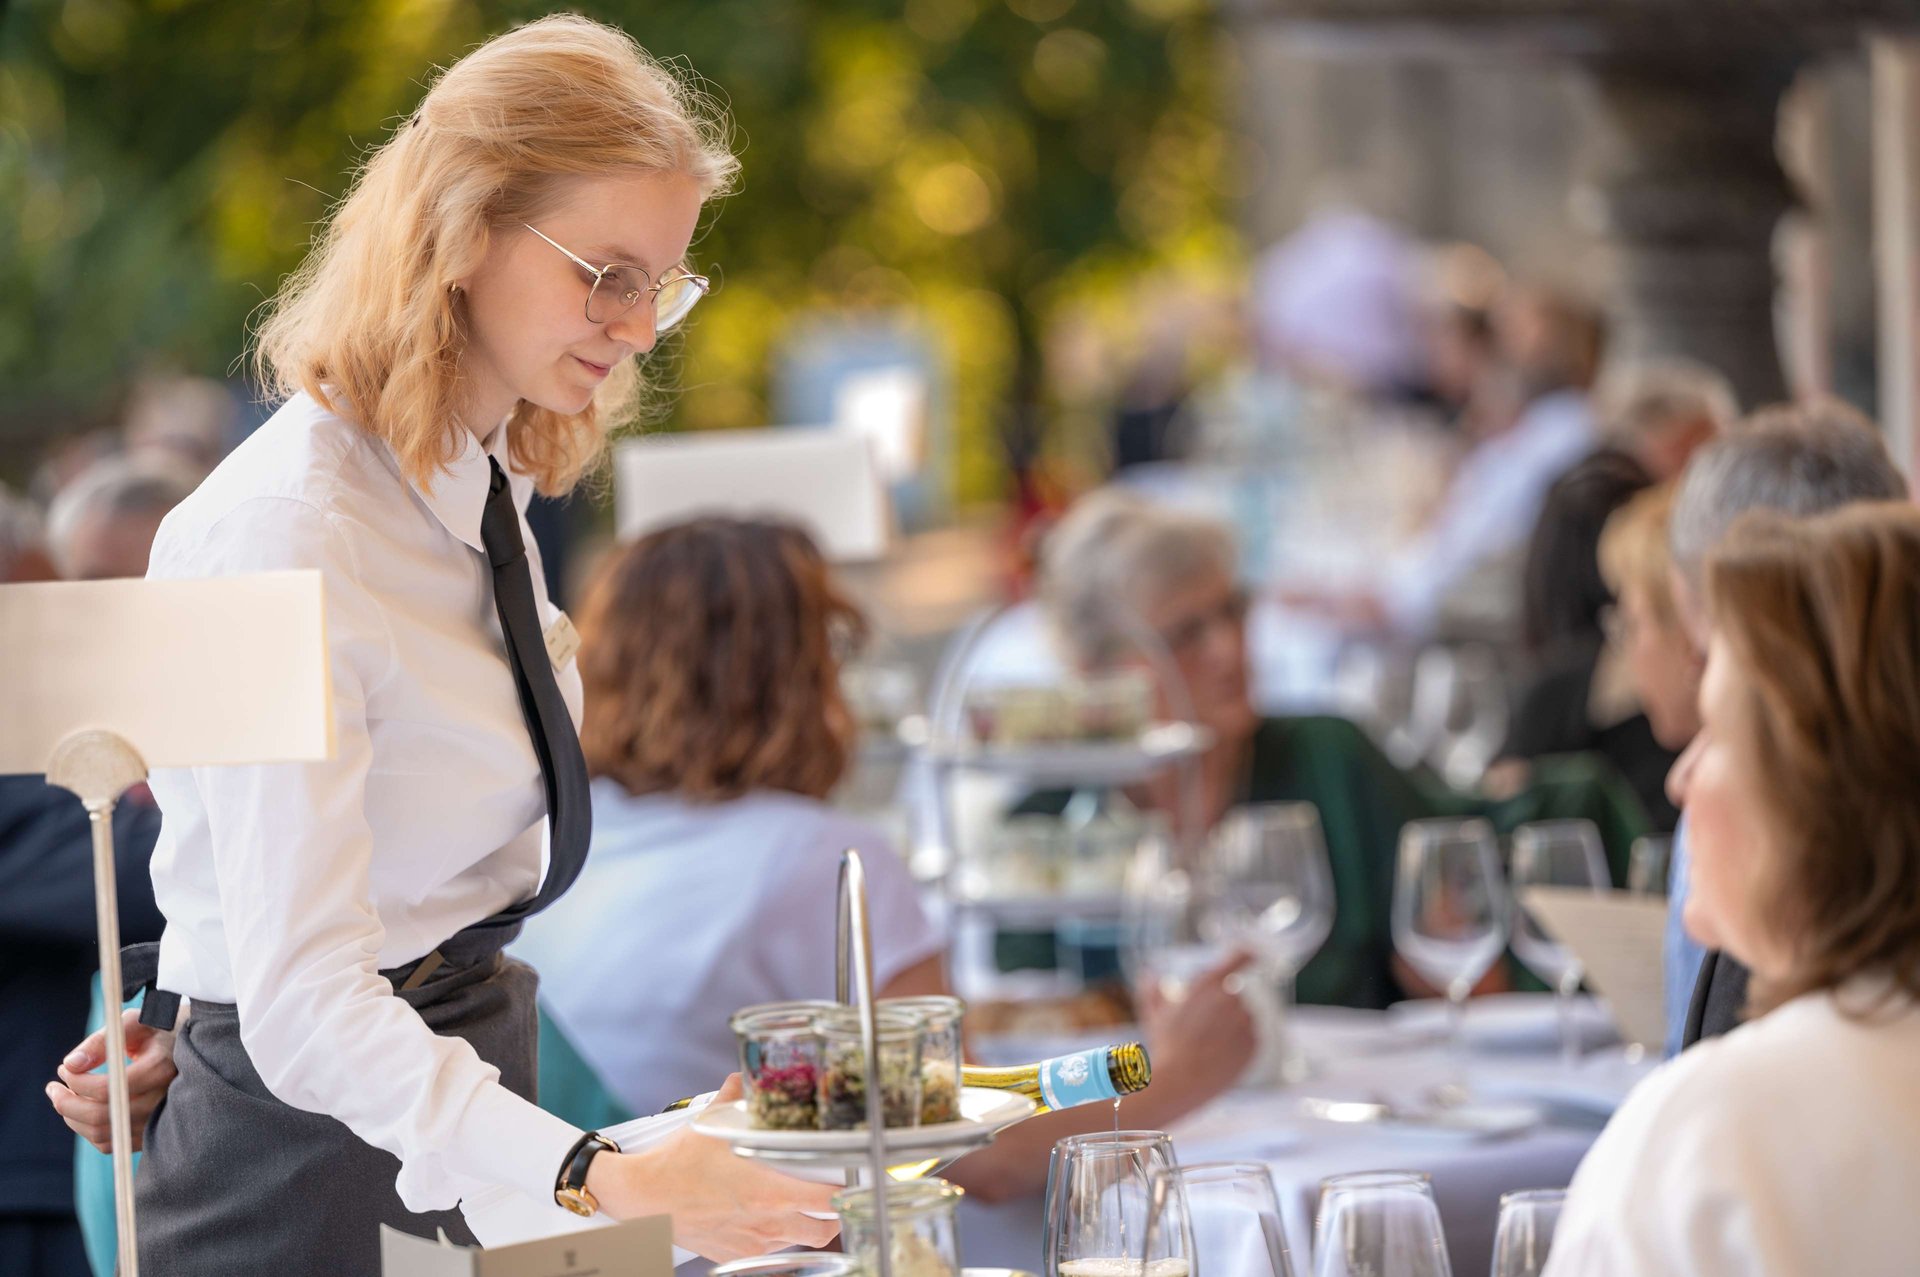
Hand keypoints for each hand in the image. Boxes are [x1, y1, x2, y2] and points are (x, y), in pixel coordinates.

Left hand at [47, 1009, 178, 1153]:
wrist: (185, 1048)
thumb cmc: (154, 1030)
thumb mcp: (131, 1023)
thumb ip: (101, 1040)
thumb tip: (71, 1064)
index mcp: (161, 1068)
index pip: (109, 1089)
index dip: (77, 1082)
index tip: (63, 1069)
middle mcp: (163, 1098)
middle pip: (102, 1116)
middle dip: (67, 1104)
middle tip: (53, 1087)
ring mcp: (159, 1119)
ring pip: (103, 1133)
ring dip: (73, 1118)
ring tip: (66, 1096)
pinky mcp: (150, 1133)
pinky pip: (110, 1142)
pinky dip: (88, 1129)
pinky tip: (84, 1108)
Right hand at [588, 1075, 839, 1261]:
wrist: (643, 1199)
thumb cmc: (676, 1164)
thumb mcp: (709, 1124)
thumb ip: (733, 1098)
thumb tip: (741, 1078)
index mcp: (771, 1191)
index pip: (830, 1200)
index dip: (847, 1192)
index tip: (852, 1179)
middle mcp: (767, 1221)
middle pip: (824, 1231)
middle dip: (833, 1216)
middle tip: (831, 1197)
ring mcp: (751, 1241)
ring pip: (796, 1242)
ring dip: (803, 1225)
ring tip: (798, 1205)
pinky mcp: (732, 1253)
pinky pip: (767, 1251)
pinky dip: (774, 1237)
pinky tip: (765, 1218)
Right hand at [1135, 950, 1256, 1109]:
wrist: (1179, 1081)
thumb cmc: (1164, 1045)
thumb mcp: (1154, 1014)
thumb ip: (1153, 990)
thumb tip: (1148, 975)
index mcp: (1209, 984)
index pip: (1240, 958)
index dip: (1246, 955)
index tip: (1252, 954)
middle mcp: (1231, 998)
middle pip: (1235, 996)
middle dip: (1222, 1008)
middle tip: (1202, 1029)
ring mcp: (1245, 1022)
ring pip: (1244, 1019)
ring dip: (1232, 1027)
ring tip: (1209, 1046)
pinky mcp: (1254, 1044)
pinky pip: (1251, 1039)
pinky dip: (1240, 1045)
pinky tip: (1220, 1056)